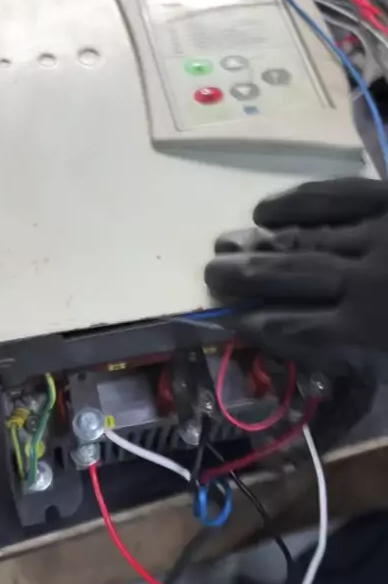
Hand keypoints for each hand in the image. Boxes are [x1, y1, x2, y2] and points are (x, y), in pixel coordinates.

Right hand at [205, 178, 387, 374]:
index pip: (296, 327)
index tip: (229, 318)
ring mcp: (379, 231)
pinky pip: (332, 194)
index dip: (256, 323)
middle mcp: (367, 279)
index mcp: (372, 330)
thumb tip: (307, 389)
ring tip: (224, 242)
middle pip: (290, 275)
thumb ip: (358, 381)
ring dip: (258, 240)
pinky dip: (293, 202)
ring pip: (304, 235)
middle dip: (244, 276)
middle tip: (212, 274)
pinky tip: (264, 210)